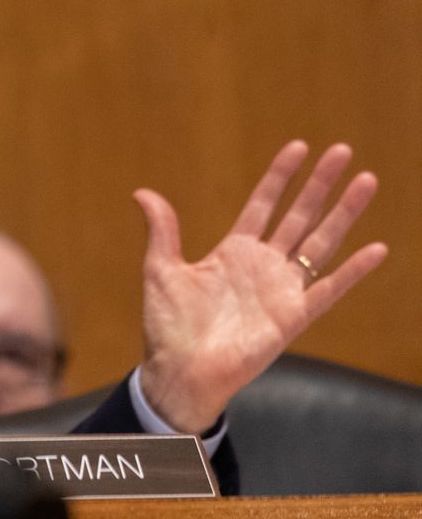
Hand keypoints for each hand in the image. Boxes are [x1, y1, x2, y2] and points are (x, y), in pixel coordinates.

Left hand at [135, 140, 387, 433]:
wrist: (179, 371)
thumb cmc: (169, 326)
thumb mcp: (161, 270)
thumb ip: (162, 231)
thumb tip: (142, 192)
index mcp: (233, 251)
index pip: (263, 204)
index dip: (280, 177)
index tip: (298, 147)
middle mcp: (263, 265)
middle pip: (299, 215)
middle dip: (320, 184)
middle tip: (342, 151)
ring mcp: (281, 289)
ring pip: (320, 242)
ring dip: (344, 213)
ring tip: (366, 181)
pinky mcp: (293, 316)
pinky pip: (329, 290)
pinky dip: (353, 271)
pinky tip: (376, 249)